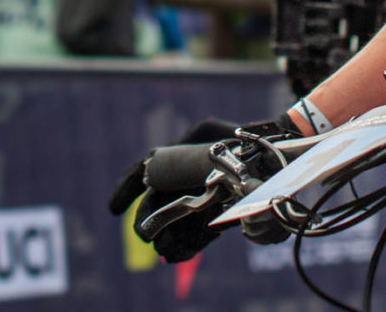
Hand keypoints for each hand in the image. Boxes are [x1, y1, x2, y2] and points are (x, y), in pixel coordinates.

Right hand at [108, 117, 292, 262]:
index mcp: (176, 160)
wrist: (273, 151)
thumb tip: (169, 167)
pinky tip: (177, 254)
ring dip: (166, 238)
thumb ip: (190, 145)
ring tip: (164, 249)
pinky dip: (187, 245)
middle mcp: (184, 182)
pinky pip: (197, 234)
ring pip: (175, 224)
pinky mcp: (217, 217)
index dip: (126, 189)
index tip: (113, 209)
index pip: (144, 174)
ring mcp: (199, 201)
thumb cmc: (240, 135)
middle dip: (148, 221)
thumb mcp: (209, 131)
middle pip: (158, 204)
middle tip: (145, 234)